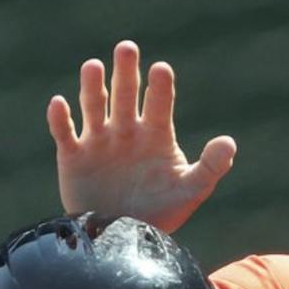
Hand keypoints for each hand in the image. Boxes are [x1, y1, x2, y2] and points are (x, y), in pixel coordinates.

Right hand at [46, 40, 235, 233]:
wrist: (124, 241)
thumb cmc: (161, 214)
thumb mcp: (190, 191)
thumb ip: (211, 167)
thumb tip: (229, 142)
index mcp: (155, 133)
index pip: (158, 101)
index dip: (160, 86)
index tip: (161, 70)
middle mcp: (126, 130)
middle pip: (125, 93)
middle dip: (126, 71)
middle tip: (127, 48)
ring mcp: (98, 141)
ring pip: (93, 105)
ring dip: (92, 86)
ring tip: (93, 66)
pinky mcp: (73, 157)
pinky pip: (64, 133)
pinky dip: (60, 119)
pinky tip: (59, 103)